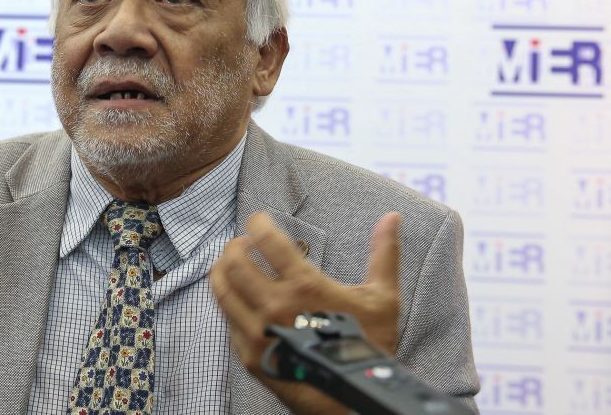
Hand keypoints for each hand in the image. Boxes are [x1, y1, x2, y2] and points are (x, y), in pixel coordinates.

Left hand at [210, 212, 400, 414]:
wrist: (354, 399)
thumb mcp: (382, 298)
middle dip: (235, 245)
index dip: (258, 222)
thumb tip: (392, 217)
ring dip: (222, 270)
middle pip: (235, 263)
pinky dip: (228, 302)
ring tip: (230, 263)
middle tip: (242, 242)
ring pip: (222, 290)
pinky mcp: (249, 355)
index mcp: (305, 287)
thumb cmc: (368, 346)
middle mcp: (275, 307)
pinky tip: (237, 297)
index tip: (258, 219)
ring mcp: (258, 333)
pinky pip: (227, 320)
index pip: (267, 241)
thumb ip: (384, 254)